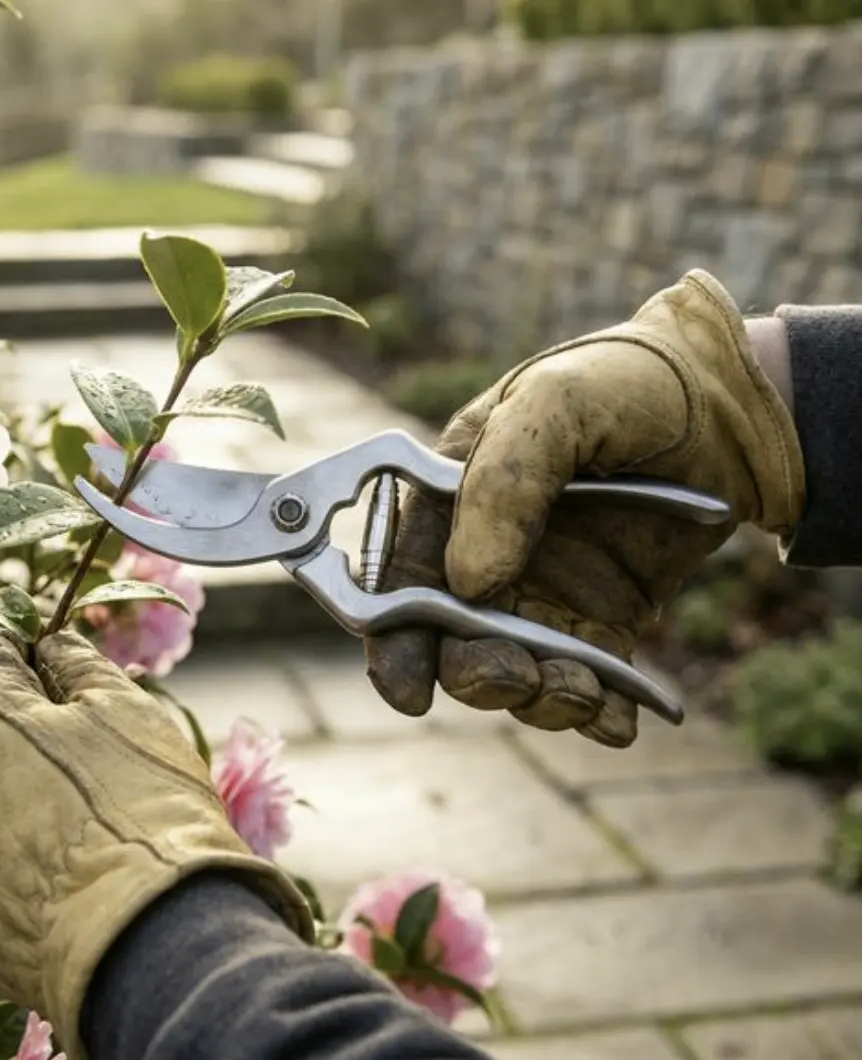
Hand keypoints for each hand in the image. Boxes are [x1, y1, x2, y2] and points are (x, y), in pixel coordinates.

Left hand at [0, 630, 312, 1059]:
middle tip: (97, 752)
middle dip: (27, 732)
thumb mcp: (122, 710)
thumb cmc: (139, 803)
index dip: (25, 653)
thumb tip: (51, 644)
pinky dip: (30, 865)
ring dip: (26, 798)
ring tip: (95, 822)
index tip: (65, 673)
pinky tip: (82, 877)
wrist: (149, 938)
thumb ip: (76, 663)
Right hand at [364, 270, 804, 747]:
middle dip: (475, 674)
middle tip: (519, 675)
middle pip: (451, 640)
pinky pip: (588, 682)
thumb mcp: (557, 401)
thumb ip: (504, 479)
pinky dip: (599, 714)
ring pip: (517, 670)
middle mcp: (485, 554)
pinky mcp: (604, 620)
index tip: (409, 688)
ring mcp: (544, 592)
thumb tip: (470, 580)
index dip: (393, 639)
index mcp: (450, 498)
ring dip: (539, 698)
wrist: (733, 404)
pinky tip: (618, 717)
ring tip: (584, 691)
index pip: (398, 577)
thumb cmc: (627, 382)